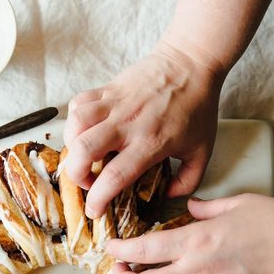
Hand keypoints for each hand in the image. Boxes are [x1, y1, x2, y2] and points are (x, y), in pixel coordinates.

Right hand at [63, 40, 222, 217]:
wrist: (193, 62)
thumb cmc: (198, 107)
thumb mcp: (202, 152)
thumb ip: (188, 181)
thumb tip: (168, 197)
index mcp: (150, 143)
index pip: (114, 176)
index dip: (98, 198)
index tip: (95, 211)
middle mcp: (127, 124)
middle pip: (84, 151)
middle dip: (76, 174)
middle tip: (88, 180)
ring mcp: (115, 103)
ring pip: (75, 124)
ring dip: (72, 146)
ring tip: (83, 155)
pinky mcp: (108, 88)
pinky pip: (78, 103)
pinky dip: (74, 120)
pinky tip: (85, 130)